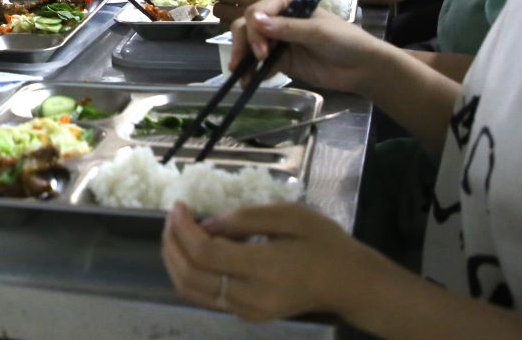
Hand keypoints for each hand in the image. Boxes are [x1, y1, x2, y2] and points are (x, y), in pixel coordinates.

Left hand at [162, 201, 388, 322]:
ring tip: (175, 231)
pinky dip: (188, 273)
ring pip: (191, 291)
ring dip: (174, 260)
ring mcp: (248, 311)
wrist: (349, 284)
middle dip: (172, 243)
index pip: (205, 254)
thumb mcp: (290, 215)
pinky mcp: (247, 316)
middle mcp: (251, 296)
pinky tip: (191, 251)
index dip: (183, 228)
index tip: (178, 204)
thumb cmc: (324, 242)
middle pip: (190, 276)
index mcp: (265, 268)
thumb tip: (205, 225)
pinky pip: (204, 297)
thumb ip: (244, 218)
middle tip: (172, 216)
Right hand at [229, 0, 380, 93]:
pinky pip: (259, 64)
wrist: (362, 69)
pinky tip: (248, 81)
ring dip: (242, 57)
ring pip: (250, 44)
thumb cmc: (345, 41)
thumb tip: (254, 21)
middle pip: (249, 26)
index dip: (254, 28)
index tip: (261, 48)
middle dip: (245, 42)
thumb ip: (286, 27)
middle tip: (254, 60)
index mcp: (288, 3)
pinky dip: (251, 72)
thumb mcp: (317, 32)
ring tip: (240, 75)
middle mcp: (279, 19)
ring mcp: (278, 41)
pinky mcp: (280, 61)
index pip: (259, 10)